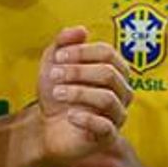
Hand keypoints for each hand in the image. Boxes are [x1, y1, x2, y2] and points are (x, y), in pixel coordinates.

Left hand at [38, 27, 132, 166]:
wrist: (46, 128)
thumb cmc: (56, 95)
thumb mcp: (54, 64)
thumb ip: (64, 43)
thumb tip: (81, 30)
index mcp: (114, 70)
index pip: (108, 53)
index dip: (82, 52)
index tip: (58, 57)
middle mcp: (121, 91)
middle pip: (108, 74)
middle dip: (78, 71)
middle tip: (54, 75)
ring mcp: (117, 114)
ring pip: (107, 98)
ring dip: (78, 92)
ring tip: (57, 93)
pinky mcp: (108, 136)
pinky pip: (106, 126)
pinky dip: (86, 119)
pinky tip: (69, 115)